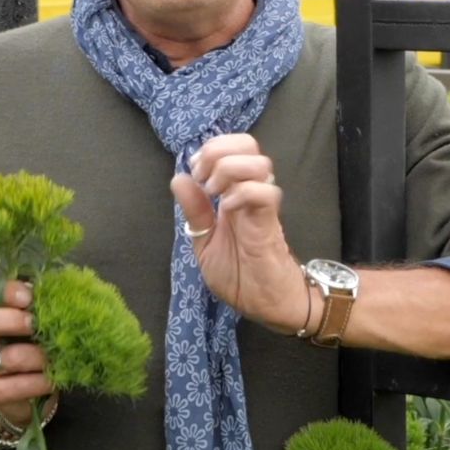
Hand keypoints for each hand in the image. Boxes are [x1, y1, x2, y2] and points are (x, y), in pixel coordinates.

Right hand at [0, 275, 55, 428]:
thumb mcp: (34, 317)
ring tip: (55, 356)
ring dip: (37, 356)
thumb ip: (41, 301)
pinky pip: (13, 387)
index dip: (2, 289)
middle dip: (11, 321)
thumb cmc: (31, 342)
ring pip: (6, 358)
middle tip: (37, 324)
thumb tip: (63, 290)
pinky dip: (39, 382)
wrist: (17, 388)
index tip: (29, 296)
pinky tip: (52, 379)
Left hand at [170, 134, 307, 332]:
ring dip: (229, 171)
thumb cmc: (240, 276)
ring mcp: (262, 206)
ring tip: (215, 194)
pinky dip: (243, 194)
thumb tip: (178, 178)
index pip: (234, 147)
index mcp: (235, 192)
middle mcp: (251, 192)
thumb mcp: (205, 243)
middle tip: (204, 178)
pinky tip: (228, 210)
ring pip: (259, 163)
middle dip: (219, 151)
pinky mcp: (270, 224)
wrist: (266, 305)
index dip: (212, 148)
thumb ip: (195, 212)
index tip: (195, 172)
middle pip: (248, 143)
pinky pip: (266, 194)